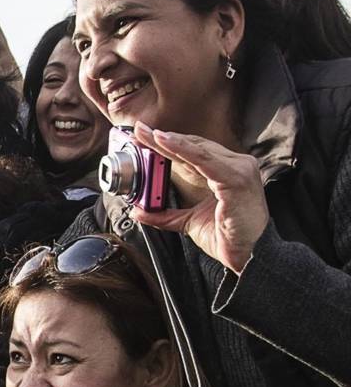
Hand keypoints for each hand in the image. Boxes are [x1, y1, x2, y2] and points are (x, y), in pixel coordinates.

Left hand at [129, 122, 269, 273]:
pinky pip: (206, 160)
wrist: (248, 255)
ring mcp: (238, 170)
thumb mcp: (188, 222)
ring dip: (171, 142)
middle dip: (164, 139)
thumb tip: (139, 211)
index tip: (143, 139)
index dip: (167, 145)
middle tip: (139, 131)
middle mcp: (234, 166)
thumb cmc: (227, 236)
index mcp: (224, 173)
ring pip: (198, 150)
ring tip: (149, 135)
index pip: (192, 153)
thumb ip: (164, 215)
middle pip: (193, 147)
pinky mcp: (237, 179)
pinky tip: (167, 143)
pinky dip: (184, 150)